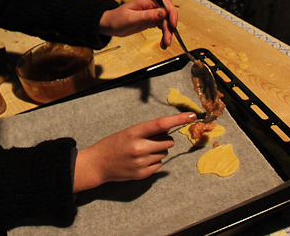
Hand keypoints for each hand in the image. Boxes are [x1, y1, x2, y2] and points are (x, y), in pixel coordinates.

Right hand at [73, 112, 196, 191]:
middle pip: (168, 142)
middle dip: (163, 140)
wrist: (98, 164)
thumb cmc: (113, 144)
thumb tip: (169, 128)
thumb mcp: (128, 132)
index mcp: (133, 133)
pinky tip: (140, 161)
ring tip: (141, 152)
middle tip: (150, 140)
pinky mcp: (143, 174)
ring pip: (164, 154)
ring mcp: (141, 162)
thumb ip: (147, 131)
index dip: (177, 119)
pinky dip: (153, 162)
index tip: (191, 115)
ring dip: (157, 151)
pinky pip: (159, 165)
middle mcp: (139, 148)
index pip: (160, 124)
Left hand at [99, 0, 177, 48]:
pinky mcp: (150, 20)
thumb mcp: (132, 18)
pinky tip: (163, 42)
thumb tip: (163, 12)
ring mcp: (151, 13)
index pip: (165, 3)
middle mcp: (150, 5)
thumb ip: (147, 15)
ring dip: (167, 33)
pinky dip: (163, 34)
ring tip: (165, 44)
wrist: (109, 25)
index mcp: (146, 0)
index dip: (171, 13)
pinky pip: (161, 26)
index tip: (173, 24)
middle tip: (168, 40)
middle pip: (167, 14)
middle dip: (169, 27)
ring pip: (165, 22)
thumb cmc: (117, 19)